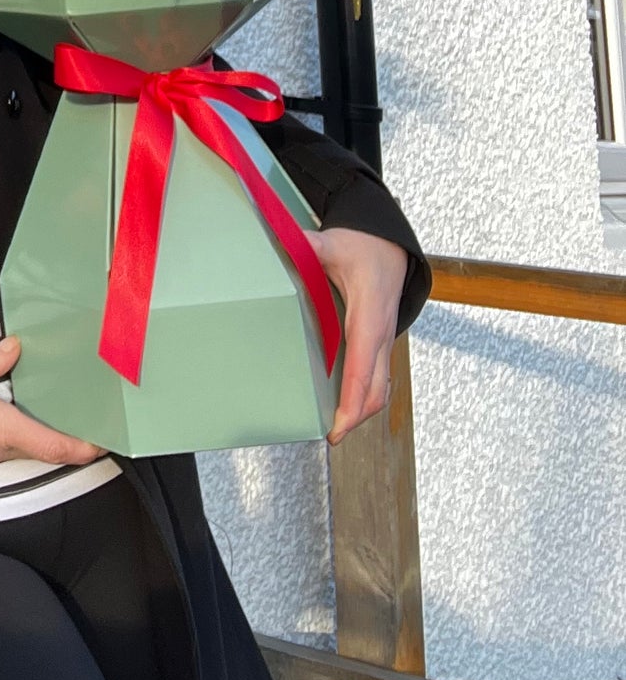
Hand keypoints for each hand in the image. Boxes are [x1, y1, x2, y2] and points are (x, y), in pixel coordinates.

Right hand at [0, 339, 105, 470]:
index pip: (52, 446)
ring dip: (32, 434)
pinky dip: (9, 435)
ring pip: (16, 448)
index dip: (82, 449)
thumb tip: (17, 350)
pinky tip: (6, 412)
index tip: (104, 444)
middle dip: (59, 436)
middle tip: (77, 413)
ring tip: (44, 408)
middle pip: (37, 449)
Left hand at [311, 227, 409, 443]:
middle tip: (330, 437)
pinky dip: (363, 397)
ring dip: (361, 411)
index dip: (353, 402)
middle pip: (376, 390)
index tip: (339, 427)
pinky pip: (377, 378)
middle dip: (356, 418)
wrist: (390, 247)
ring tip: (335, 429)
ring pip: (380, 388)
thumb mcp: (334, 244)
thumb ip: (311, 247)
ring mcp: (384, 342)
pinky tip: (345, 405)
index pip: (363, 368)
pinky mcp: (381, 344)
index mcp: (370, 318)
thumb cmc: (362, 247)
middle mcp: (382, 337)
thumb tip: (289, 242)